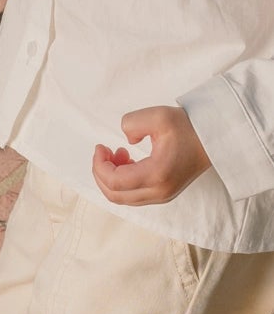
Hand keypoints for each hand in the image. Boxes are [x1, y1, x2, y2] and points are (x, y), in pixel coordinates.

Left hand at [93, 107, 210, 204]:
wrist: (214, 140)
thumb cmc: (188, 127)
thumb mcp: (158, 115)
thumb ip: (132, 123)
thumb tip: (126, 142)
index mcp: (157, 175)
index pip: (114, 182)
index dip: (99, 165)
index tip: (100, 146)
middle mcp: (159, 192)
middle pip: (115, 195)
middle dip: (101, 173)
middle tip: (104, 151)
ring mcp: (163, 196)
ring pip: (123, 198)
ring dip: (112, 177)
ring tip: (118, 154)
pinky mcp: (164, 194)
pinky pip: (134, 195)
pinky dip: (123, 182)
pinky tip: (128, 162)